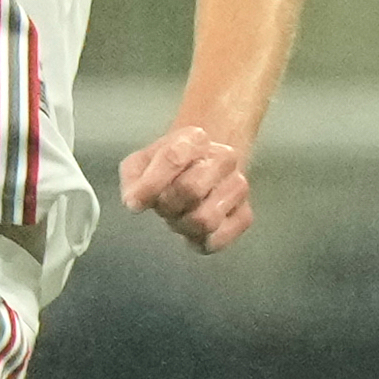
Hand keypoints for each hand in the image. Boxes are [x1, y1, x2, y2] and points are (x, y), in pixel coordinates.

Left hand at [118, 124, 253, 252]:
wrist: (199, 169)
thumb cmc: (166, 167)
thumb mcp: (140, 164)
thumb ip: (133, 179)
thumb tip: (135, 202)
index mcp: (196, 138)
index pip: (173, 158)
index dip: (150, 185)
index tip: (135, 202)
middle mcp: (224, 157)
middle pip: (190, 190)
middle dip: (167, 205)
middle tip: (163, 205)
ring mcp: (238, 186)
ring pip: (205, 219)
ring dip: (182, 225)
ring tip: (179, 215)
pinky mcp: (245, 214)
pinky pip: (220, 239)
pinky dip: (199, 240)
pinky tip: (193, 230)